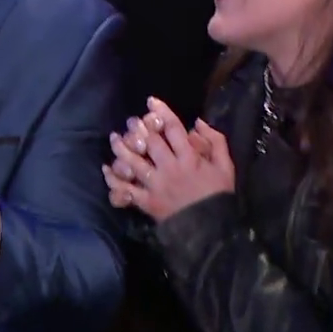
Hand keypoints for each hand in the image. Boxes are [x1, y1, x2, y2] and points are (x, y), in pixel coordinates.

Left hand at [103, 97, 234, 222]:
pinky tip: (107, 170)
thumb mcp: (225, 166)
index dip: (161, 113)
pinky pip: (126, 190)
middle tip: (132, 120)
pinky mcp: (147, 202)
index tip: (151, 102)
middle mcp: (170, 168)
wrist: (211, 229)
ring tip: (115, 138)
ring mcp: (156, 185)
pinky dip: (114, 180)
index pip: (173, 129)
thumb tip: (198, 122)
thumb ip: (215, 142)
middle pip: (150, 142)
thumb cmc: (218, 195)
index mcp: (189, 158)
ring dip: (122, 148)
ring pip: (134, 162)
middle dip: (139, 128)